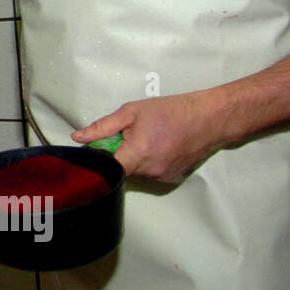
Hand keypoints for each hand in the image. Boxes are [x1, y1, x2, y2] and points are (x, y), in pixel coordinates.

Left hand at [71, 89, 229, 181]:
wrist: (210, 119)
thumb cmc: (171, 111)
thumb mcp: (132, 112)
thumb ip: (102, 127)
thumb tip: (78, 137)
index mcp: (138, 153)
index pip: (106, 168)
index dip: (98, 159)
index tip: (98, 148)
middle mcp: (149, 171)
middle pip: (120, 169)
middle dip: (118, 154)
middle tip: (127, 134)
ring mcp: (162, 177)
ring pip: (135, 171)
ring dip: (133, 157)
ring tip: (148, 137)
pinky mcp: (171, 179)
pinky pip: (149, 173)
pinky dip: (147, 161)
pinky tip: (159, 145)